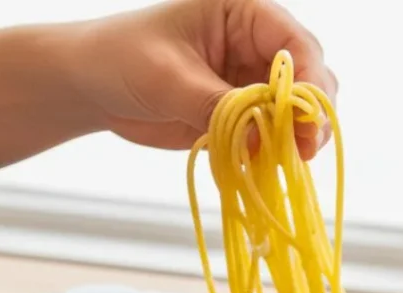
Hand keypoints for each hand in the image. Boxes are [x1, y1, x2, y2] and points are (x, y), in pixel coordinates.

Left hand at [68, 0, 337, 157]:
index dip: (309, 84)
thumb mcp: (169, 79)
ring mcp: (252, 81)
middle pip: (309, 79)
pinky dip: (274, 153)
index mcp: (244, 13)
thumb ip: (218, 106)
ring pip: (296, 111)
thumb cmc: (121, 60)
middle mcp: (256, 44)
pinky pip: (272, 135)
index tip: (305, 123)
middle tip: (304, 152)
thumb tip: (263, 139)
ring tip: (285, 163)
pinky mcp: (244, 114)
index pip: (296, 45)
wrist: (93, 86)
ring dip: (296, 139)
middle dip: (310, 116)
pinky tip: (265, 168)